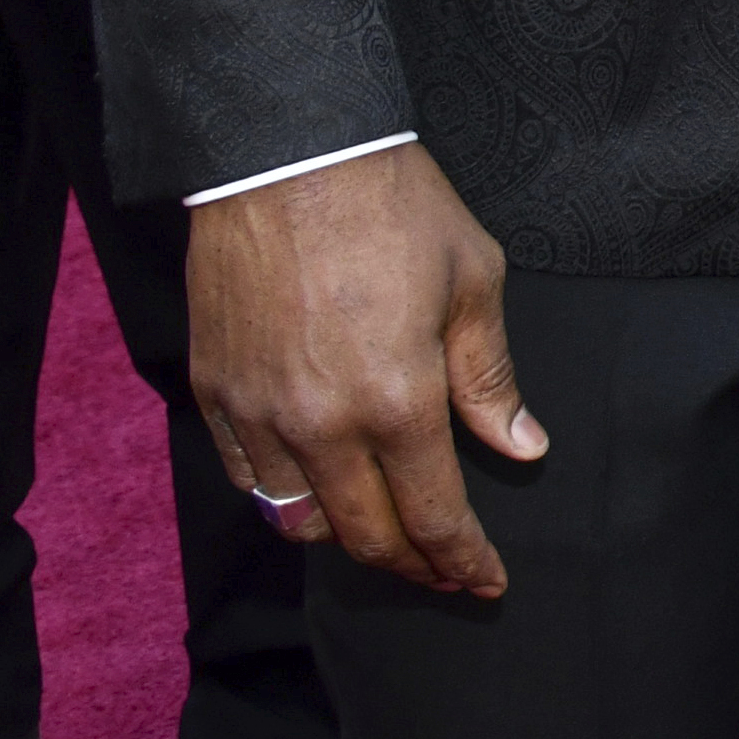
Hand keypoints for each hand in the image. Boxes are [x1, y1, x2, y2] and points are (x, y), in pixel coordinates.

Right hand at [187, 141, 539, 593]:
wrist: (289, 155)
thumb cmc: (394, 209)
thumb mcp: (474, 283)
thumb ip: (490, 380)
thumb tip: (522, 448)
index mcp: (398, 401)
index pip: (434, 515)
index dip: (463, 561)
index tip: (486, 582)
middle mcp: (322, 424)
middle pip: (365, 536)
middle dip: (411, 566)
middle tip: (444, 575)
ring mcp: (260, 413)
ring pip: (297, 519)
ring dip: (345, 539)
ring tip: (384, 536)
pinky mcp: (216, 392)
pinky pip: (246, 478)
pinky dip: (282, 499)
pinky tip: (314, 492)